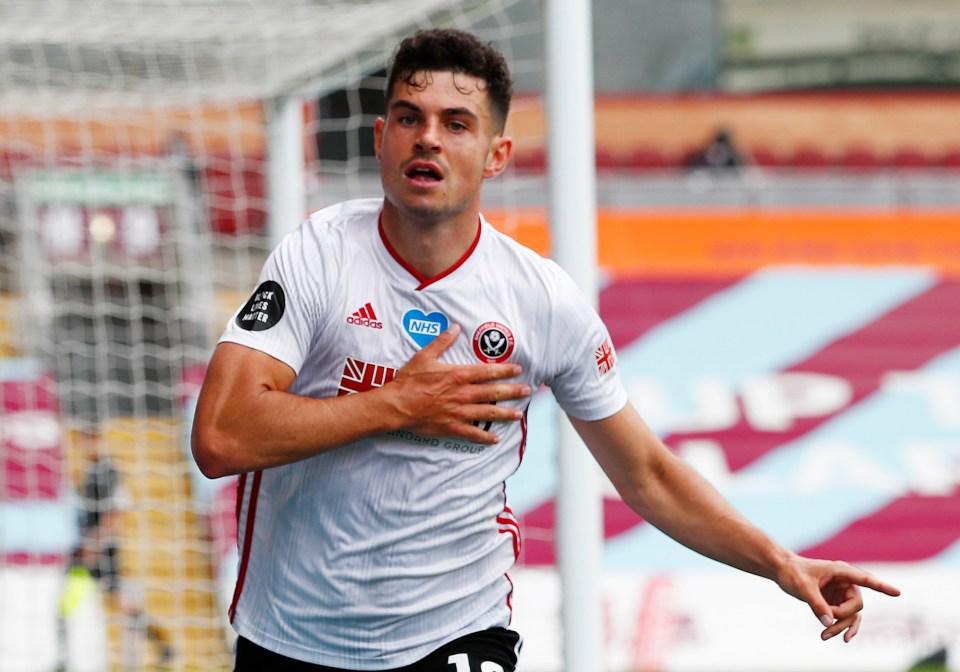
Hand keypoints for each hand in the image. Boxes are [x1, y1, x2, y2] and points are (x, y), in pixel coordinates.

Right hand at [388, 324, 530, 442]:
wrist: (396, 405)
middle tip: (527, 391)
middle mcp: (463, 393)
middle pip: (493, 392)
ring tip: (519, 414)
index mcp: (458, 375)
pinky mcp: (451, 427)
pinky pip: (472, 433)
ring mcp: (458, 412)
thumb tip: (456, 327)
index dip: (505, 370)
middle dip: (513, 391)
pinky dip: (484, 437)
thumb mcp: (424, 356)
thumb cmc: (409, 380)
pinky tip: (495, 438)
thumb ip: (442, 342)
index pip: (488, 372)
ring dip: (505, 413)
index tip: (518, 369)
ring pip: (488, 413)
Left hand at [776, 555, 900, 641]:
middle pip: (856, 606)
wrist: (783, 572)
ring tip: (824, 636)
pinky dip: (840, 627)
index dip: (881, 587)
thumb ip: (817, 604)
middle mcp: (846, 582)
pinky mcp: (837, 602)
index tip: (897, 593)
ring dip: (841, 627)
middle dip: (843, 618)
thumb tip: (829, 623)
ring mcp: (842, 593)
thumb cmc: (793, 573)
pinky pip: (845, 618)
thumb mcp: (803, 588)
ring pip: (852, 615)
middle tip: (825, 624)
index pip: (866, 579)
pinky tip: (834, 636)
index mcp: (841, 571)